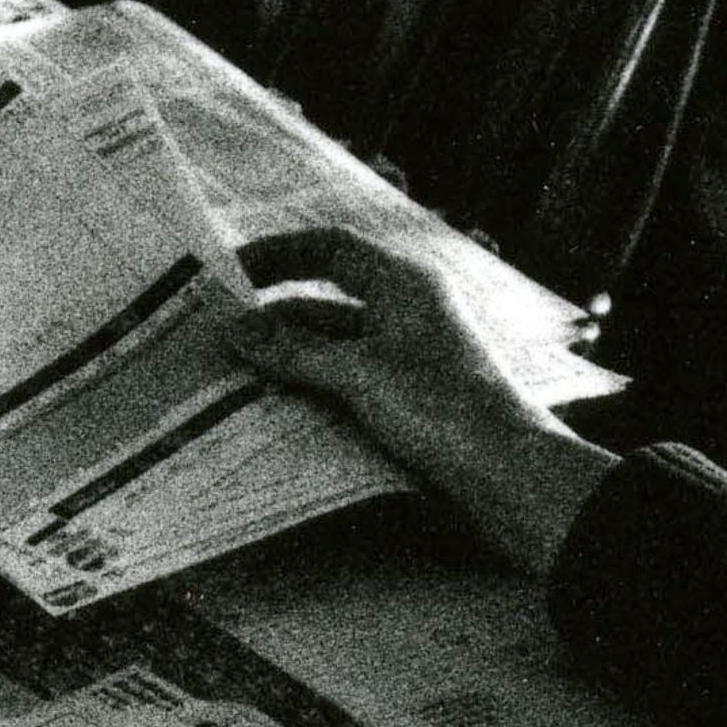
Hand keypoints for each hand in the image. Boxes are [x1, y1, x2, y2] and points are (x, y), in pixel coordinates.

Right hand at [227, 223, 624, 578]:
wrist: (509, 477)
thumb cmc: (444, 409)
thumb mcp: (360, 374)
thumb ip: (294, 351)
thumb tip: (237, 329)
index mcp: (404, 285)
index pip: (329, 249)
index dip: (278, 255)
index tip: (229, 273)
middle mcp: (406, 314)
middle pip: (325, 301)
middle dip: (273, 318)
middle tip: (217, 337)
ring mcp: (407, 359)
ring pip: (332, 348)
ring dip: (287, 360)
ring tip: (233, 377)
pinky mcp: (407, 402)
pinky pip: (346, 385)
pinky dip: (311, 390)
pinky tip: (274, 408)